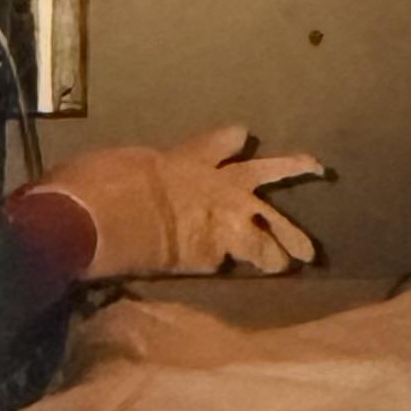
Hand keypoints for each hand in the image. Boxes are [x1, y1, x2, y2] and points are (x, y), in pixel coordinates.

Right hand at [29, 125, 325, 277]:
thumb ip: (135, 174)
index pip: (218, 143)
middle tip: (317, 168)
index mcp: (184, 158)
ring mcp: (219, 220)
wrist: (98, 219)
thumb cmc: (93, 185)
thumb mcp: (117, 167)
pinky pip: (231, 262)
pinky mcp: (213, 256)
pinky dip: (236, 267)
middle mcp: (212, 184)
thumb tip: (125, 181)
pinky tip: (250, 275)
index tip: (244, 135)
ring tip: (298, 256)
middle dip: (292, 169)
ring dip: (283, 241)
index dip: (232, 140)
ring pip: (266, 227)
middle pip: (263, 173)